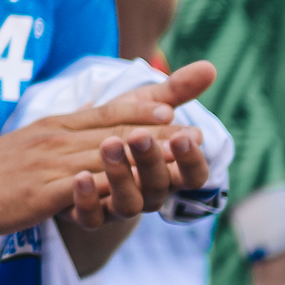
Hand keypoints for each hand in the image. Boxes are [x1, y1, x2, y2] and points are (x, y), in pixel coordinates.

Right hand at [0, 59, 214, 235]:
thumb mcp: (28, 143)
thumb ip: (62, 135)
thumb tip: (90, 120)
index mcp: (56, 126)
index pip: (108, 109)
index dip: (146, 100)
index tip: (180, 94)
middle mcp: (56, 139)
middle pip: (116, 129)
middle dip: (160, 126)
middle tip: (198, 127)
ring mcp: (49, 165)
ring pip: (106, 155)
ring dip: (146, 153)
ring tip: (181, 151)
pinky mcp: (41, 193)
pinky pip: (81, 187)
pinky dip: (110, 183)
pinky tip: (133, 186)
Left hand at [57, 59, 217, 228]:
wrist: (74, 157)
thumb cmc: (120, 129)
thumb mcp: (145, 107)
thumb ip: (175, 92)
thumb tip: (210, 66)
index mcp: (169, 171)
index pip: (193, 175)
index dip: (191, 159)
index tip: (186, 135)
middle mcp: (148, 193)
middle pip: (159, 186)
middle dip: (151, 160)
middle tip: (139, 135)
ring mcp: (119, 207)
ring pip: (129, 204)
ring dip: (120, 176)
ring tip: (107, 145)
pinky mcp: (88, 215)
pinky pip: (92, 217)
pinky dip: (88, 199)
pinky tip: (80, 176)